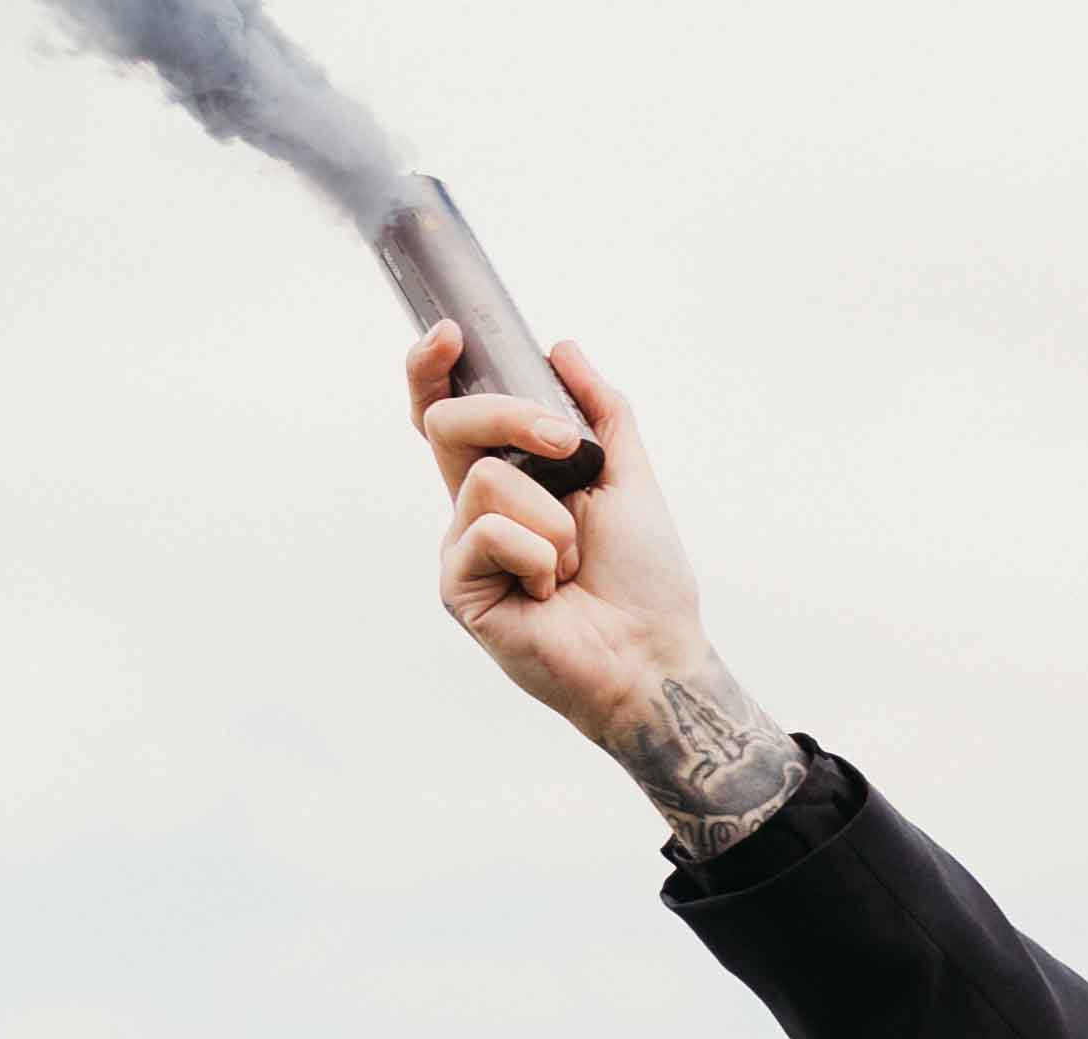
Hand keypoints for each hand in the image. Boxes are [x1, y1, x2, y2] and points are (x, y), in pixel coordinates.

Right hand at [407, 327, 797, 853]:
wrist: (654, 656)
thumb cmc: (645, 582)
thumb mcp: (630, 481)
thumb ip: (604, 413)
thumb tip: (563, 347)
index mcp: (510, 481)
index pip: (450, 413)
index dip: (433, 370)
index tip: (451, 334)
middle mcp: (476, 509)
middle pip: (449, 424)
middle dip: (511, 418)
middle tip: (570, 450)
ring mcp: (462, 548)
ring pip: (483, 480)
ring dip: (552, 520)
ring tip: (572, 566)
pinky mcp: (458, 587)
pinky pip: (489, 533)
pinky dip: (539, 558)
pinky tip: (550, 593)